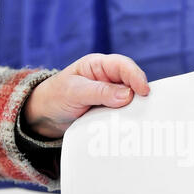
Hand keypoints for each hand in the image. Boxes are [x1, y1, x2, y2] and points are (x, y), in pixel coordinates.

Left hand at [23, 53, 149, 138]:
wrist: (44, 117)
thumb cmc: (55, 97)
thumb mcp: (74, 92)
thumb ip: (100, 92)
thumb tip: (128, 95)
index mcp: (99, 66)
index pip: (123, 66)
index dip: (136, 77)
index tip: (144, 92)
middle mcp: (108, 79)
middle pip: (132, 83)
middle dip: (140, 95)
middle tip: (149, 109)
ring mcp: (110, 97)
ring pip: (130, 101)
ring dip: (135, 110)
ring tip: (143, 120)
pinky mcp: (110, 113)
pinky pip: (123, 115)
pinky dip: (128, 120)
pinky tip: (132, 128)